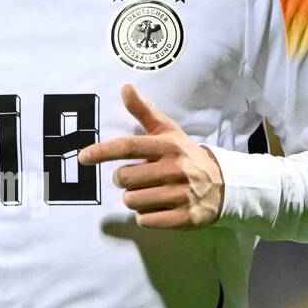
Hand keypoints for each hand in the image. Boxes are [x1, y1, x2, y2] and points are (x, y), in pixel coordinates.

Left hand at [77, 84, 224, 229]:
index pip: (129, 146)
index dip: (102, 151)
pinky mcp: (184, 217)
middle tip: (140, 177)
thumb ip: (144, 111)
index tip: (84, 157)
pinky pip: (145, 220)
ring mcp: (180, 194)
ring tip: (151, 193)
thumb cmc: (186, 156)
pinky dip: (146, 216)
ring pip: (132, 200)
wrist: (223, 185)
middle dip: (124, 180)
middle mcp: (175, 168)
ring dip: (135, 199)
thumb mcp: (168, 132)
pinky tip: (159, 208)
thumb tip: (125, 87)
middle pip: (124, 178)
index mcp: (168, 146)